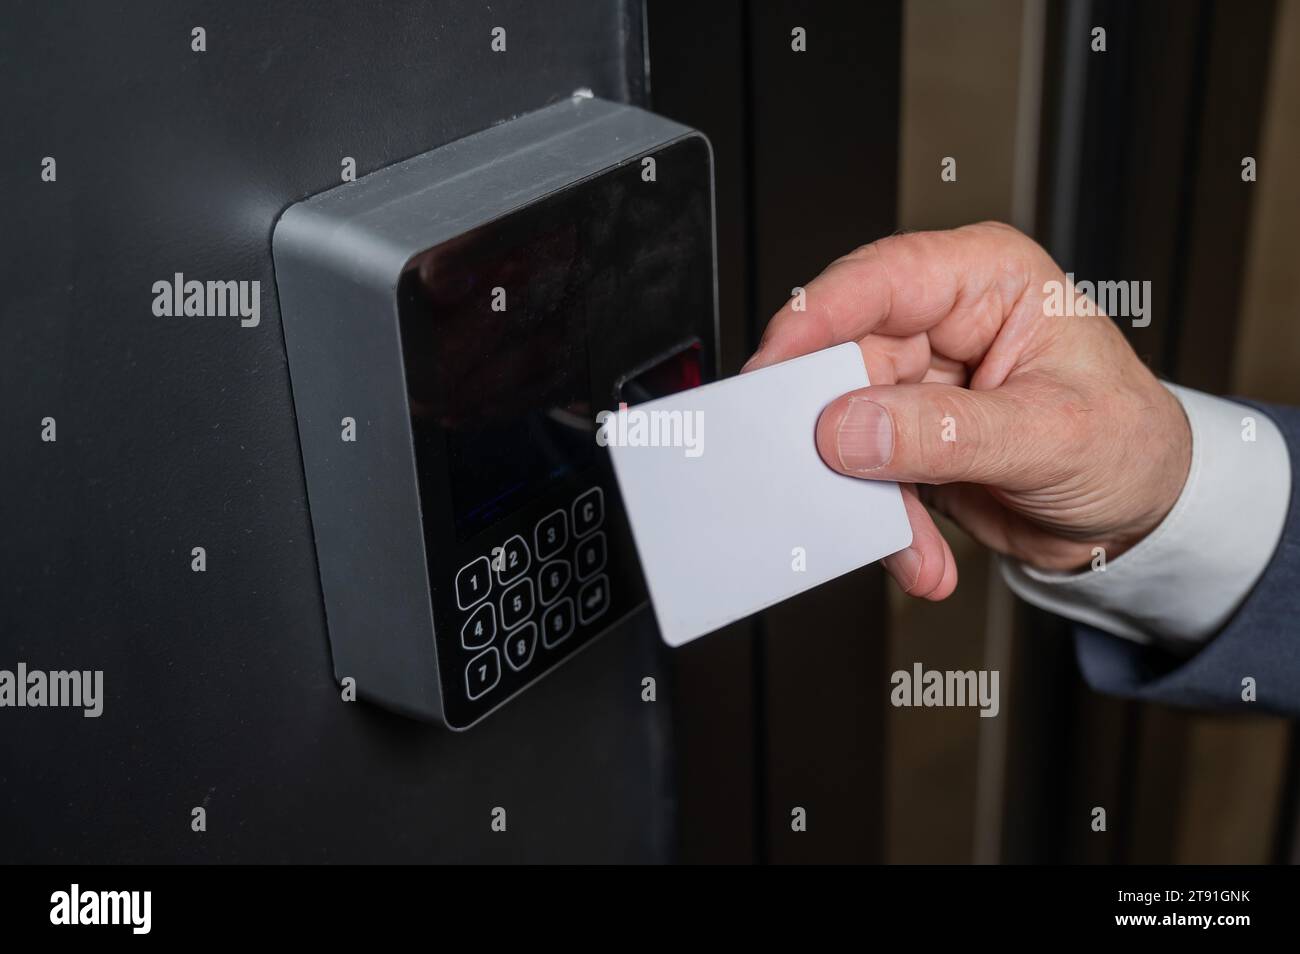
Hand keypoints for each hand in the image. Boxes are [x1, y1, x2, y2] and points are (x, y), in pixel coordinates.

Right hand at [742, 222, 1191, 600]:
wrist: (1142, 514)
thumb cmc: (1129, 444)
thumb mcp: (1051, 436)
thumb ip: (945, 432)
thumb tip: (850, 429)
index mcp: (982, 281)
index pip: (878, 283)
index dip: (814, 322)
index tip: (772, 372)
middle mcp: (940, 323)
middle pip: (844, 361)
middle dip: (836, 434)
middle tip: (820, 477)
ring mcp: (917, 385)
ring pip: (846, 430)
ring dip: (868, 497)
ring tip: (907, 540)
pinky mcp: (904, 441)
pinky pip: (863, 479)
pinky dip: (886, 525)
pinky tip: (921, 555)